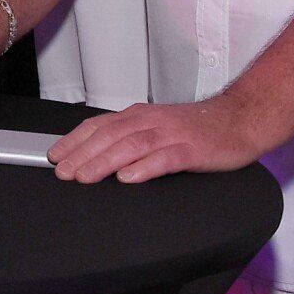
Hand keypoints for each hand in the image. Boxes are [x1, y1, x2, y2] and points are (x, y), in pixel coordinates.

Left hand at [47, 96, 259, 183]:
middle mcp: (151, 121)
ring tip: (85, 176)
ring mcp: (172, 134)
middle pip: (110, 136)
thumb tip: (96, 153)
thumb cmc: (197, 127)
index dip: (74, 140)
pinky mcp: (192, 149)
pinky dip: (145, 168)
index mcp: (139, 116)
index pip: (99, 126)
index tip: (54, 156)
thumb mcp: (157, 126)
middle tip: (62, 172)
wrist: (239, 119)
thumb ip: (131, 136)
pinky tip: (129, 178)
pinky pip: (165, 158)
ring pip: (131, 145)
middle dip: (82, 154)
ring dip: (105, 161)